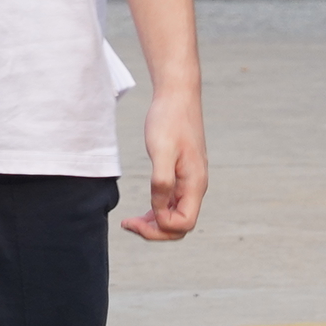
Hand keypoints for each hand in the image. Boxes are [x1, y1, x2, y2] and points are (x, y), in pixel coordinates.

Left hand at [126, 89, 205, 240]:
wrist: (177, 95)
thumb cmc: (169, 119)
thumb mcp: (161, 151)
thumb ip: (162, 182)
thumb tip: (158, 209)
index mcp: (195, 184)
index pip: (183, 223)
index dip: (160, 227)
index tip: (137, 218)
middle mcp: (195, 186)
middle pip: (181, 225)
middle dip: (156, 231)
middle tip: (129, 224)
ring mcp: (189, 181)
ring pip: (176, 215)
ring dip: (155, 223)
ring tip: (131, 221)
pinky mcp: (181, 174)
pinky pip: (172, 202)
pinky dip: (157, 210)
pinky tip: (142, 210)